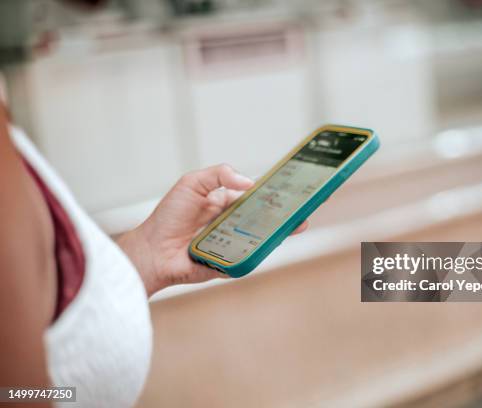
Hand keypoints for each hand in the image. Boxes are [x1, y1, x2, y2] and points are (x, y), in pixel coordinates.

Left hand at [117, 164, 307, 296]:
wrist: (153, 251)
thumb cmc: (169, 216)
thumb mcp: (192, 183)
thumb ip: (219, 174)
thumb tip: (249, 182)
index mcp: (227, 202)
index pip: (257, 195)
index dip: (275, 191)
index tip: (294, 186)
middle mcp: (234, 223)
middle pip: (266, 217)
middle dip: (287, 212)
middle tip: (305, 206)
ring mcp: (235, 244)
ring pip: (263, 237)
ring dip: (280, 231)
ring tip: (298, 223)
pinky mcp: (232, 263)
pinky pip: (250, 256)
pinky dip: (261, 250)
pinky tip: (273, 241)